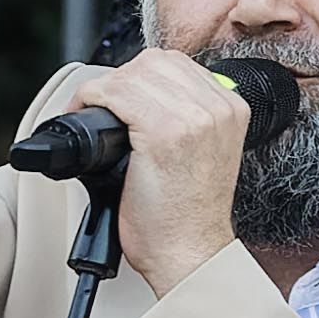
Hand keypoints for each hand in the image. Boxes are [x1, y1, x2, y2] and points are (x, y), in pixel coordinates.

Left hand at [63, 49, 261, 291]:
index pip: (176, 65)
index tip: (120, 96)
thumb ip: (184, 119)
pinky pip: (117, 94)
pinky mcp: (165, 133)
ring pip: (133, 74)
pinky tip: (87, 115)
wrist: (190, 255)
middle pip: (154, 62)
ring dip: (104, 89)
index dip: (138, 76)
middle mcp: (218, 108)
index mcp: (231, 109)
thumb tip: (136, 98)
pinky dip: (93, 99)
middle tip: (100, 104)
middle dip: (120, 79)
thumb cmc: (186, 217)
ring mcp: (194, 118)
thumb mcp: (200, 154)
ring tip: (91, 110)